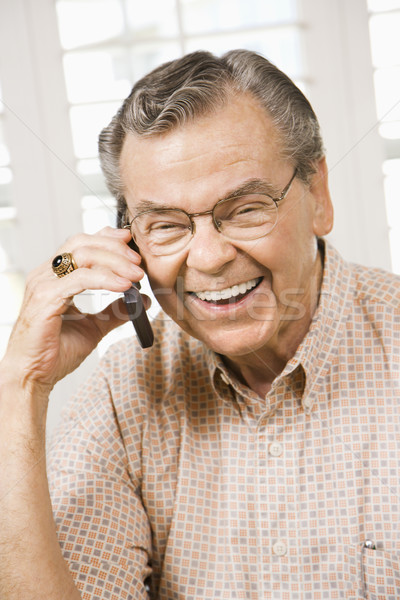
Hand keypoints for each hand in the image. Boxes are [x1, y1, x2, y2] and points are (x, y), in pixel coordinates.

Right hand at [0, 227, 145, 394]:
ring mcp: (43, 284)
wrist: (32, 376)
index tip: (131, 244)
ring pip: (82, 255)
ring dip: (115, 262)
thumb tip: (142, 301)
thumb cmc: (54, 352)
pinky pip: (79, 279)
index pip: (81, 242)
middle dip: (115, 248)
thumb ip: (115, 311)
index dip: (107, 238)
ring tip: (136, 275)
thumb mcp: (93, 327)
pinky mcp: (45, 298)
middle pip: (83, 242)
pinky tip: (123, 286)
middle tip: (139, 263)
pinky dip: (105, 279)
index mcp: (54, 276)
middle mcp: (45, 274)